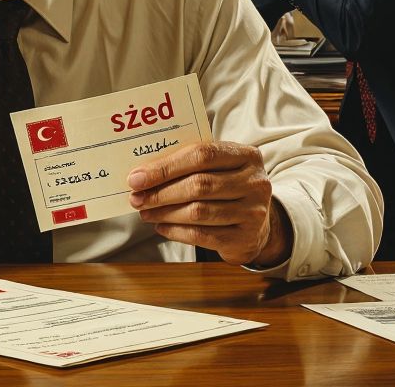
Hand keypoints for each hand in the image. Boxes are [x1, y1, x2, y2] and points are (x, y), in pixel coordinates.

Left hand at [127, 141, 290, 266]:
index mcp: (247, 155)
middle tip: (136, 197)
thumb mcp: (219, 168)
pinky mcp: (244, 239)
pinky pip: (202, 236)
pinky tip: (161, 226)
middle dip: (161, 192)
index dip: (166, 167)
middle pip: (199, 185)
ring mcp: (253, 212)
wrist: (257, 225)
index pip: (202, 155)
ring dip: (165, 212)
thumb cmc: (227, 188)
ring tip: (145, 212)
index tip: (137, 177)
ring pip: (199, 212)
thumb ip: (190, 164)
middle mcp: (255, 182)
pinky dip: (176, 231)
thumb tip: (143, 174)